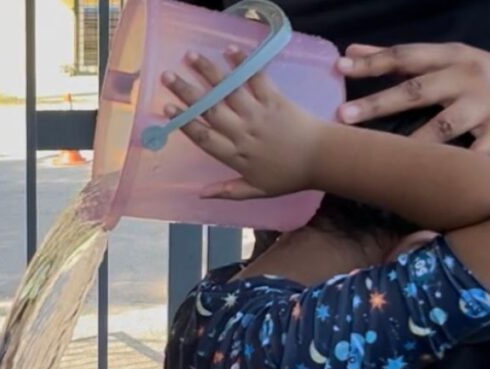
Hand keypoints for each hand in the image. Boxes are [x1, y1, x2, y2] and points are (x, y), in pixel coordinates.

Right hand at [161, 49, 325, 199]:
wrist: (322, 159)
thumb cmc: (289, 177)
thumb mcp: (256, 191)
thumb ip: (227, 191)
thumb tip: (199, 195)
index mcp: (236, 155)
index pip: (204, 137)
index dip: (184, 122)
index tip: (167, 108)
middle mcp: (243, 132)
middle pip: (210, 110)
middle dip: (187, 92)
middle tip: (167, 76)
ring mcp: (259, 113)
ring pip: (228, 91)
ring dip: (208, 72)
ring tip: (190, 56)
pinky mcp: (275, 99)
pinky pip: (256, 79)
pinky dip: (243, 64)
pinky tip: (229, 51)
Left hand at [337, 43, 489, 154]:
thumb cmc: (480, 75)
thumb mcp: (447, 58)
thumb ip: (400, 59)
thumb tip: (351, 50)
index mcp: (450, 57)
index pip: (406, 56)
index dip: (373, 61)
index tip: (340, 66)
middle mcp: (466, 79)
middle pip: (417, 91)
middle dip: (379, 103)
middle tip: (344, 115)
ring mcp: (484, 108)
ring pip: (442, 127)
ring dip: (410, 142)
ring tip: (381, 155)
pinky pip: (471, 156)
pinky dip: (450, 168)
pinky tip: (424, 180)